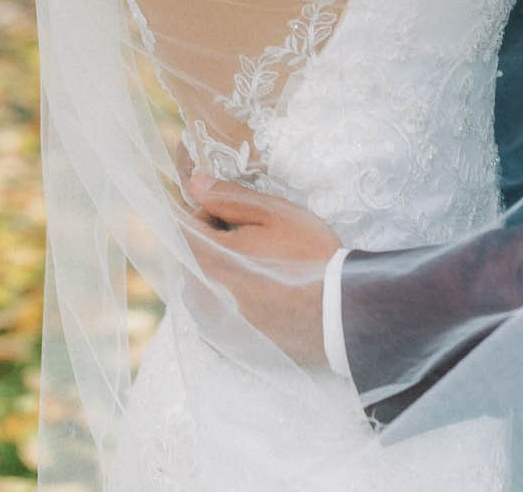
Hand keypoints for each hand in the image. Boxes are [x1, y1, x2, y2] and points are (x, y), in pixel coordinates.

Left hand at [187, 174, 340, 366]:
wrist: (338, 312)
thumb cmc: (307, 256)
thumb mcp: (274, 214)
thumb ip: (229, 198)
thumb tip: (196, 183)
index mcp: (207, 258)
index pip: (184, 225)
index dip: (209, 211)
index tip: (236, 213)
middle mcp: (201, 294)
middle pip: (193, 255)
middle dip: (216, 241)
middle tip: (256, 239)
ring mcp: (213, 321)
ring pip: (203, 284)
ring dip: (223, 270)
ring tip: (261, 269)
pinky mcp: (228, 339)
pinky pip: (217, 310)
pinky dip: (231, 298)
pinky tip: (262, 295)